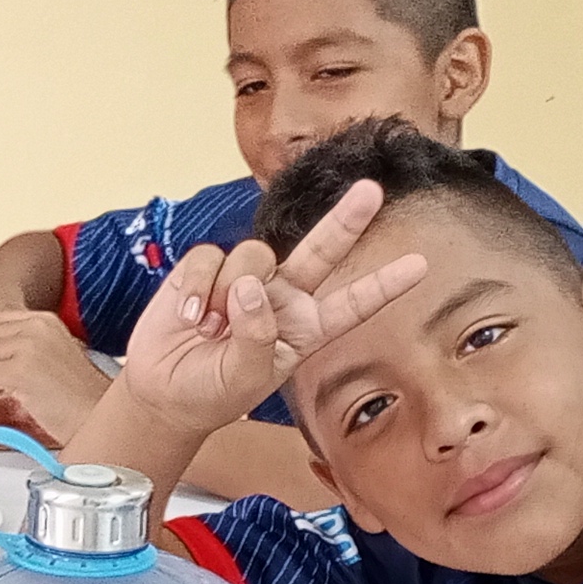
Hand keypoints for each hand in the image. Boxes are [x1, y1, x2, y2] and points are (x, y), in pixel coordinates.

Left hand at [0, 309, 111, 441]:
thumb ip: (20, 341)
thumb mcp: (50, 353)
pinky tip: (17, 398)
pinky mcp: (20, 370)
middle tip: (9, 381)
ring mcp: (28, 346)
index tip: (5, 365)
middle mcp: (36, 326)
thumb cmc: (78, 396)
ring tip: (15, 389)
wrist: (95, 417)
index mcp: (44, 320)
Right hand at [111, 180, 425, 437]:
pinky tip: (189, 315)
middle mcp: (283, 297)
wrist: (163, 392)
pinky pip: (209, 257)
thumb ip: (256, 337)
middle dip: (345, 219)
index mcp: (306, 329)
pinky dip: (197, 286)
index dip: (384, 285)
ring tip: (209, 329)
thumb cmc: (212, 392)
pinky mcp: (207, 268)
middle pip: (321, 250)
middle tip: (371, 191)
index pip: (353, 305)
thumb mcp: (244, 380)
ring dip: (226, 293)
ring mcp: (246, 279)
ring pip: (252, 255)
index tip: (419, 266)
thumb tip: (249, 288)